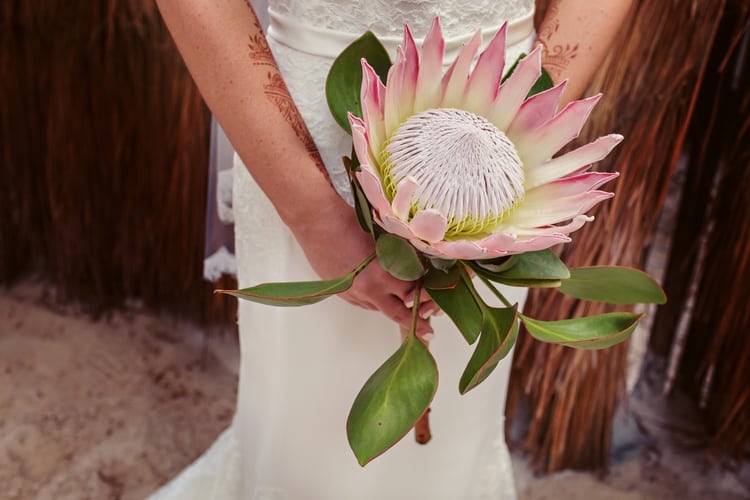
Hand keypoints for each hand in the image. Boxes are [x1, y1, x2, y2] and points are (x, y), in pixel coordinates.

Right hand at [291, 198, 436, 337]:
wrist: (316, 221)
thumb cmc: (349, 221)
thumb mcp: (385, 238)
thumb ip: (402, 256)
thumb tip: (418, 265)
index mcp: (384, 274)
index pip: (413, 294)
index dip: (426, 299)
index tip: (435, 307)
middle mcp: (369, 289)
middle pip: (398, 313)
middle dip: (415, 323)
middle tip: (428, 333)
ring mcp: (352, 293)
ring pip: (379, 308)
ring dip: (391, 307)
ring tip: (403, 307)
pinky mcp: (340, 292)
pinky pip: (363, 303)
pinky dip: (374, 300)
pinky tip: (378, 291)